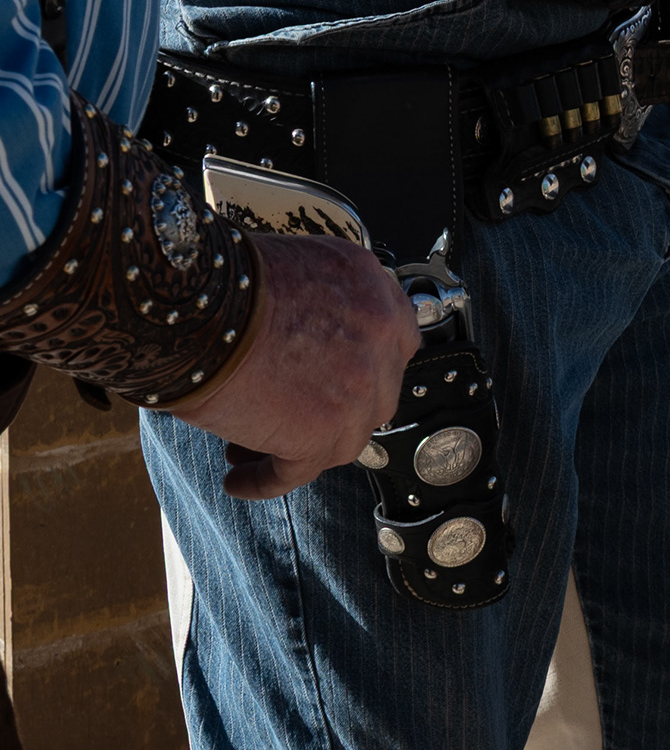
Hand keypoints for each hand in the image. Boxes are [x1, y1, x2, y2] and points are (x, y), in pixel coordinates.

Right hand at [166, 231, 419, 499]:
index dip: (359, 368)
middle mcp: (379, 335)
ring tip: (246, 449)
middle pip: (372, 393)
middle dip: (331, 410)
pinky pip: (297, 471)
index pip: (390, 341)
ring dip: (297, 447)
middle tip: (285, 416)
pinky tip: (237, 479)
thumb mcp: (296, 270)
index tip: (328, 383)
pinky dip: (266, 480)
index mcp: (372, 287)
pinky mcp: (322, 432)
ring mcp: (359, 387)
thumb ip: (320, 306)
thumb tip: (306, 343)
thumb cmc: (229, 280)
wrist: (200, 301)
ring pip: (341, 438)